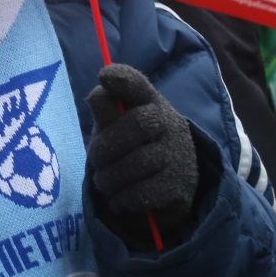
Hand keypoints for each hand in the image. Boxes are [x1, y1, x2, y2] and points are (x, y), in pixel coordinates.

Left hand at [86, 64, 198, 250]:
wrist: (164, 189)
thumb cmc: (130, 148)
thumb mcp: (114, 128)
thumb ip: (106, 113)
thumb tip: (97, 95)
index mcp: (149, 102)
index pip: (137, 84)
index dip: (123, 79)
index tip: (105, 76)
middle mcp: (170, 123)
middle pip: (137, 124)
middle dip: (106, 147)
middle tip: (94, 161)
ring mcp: (179, 154)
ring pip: (137, 164)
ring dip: (109, 178)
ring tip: (105, 183)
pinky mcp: (181, 187)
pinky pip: (142, 193)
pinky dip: (122, 199)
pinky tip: (120, 199)